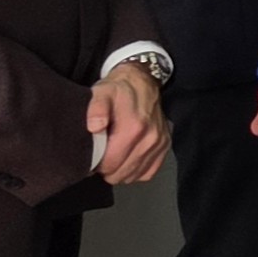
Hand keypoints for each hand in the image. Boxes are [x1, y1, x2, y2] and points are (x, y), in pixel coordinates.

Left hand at [87, 63, 168, 184]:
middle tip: (102, 155)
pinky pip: (148, 172)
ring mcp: (160, 143)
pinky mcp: (165, 146)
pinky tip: (128, 159)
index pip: (111, 164)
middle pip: (122, 173)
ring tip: (114, 155)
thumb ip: (96, 109)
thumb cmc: (119, 89)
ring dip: (121, 170)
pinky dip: (136, 170)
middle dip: (108, 169)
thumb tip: (94, 127)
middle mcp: (151, 138)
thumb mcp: (101, 92)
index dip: (97, 164)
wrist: (142, 80)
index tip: (92, 156)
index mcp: (134, 127)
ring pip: (134, 175)